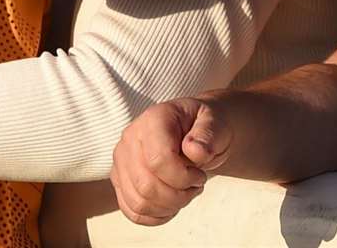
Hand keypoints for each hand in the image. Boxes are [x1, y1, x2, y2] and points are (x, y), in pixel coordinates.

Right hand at [110, 96, 232, 226]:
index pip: (158, 160)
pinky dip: (154, 216)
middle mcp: (131, 137)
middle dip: (178, 196)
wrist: (195, 132)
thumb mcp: (216, 124)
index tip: (199, 175)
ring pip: (138, 202)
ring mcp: (122, 159)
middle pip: (146, 185)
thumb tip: (194, 150)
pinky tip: (171, 205)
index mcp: (154, 119)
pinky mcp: (120, 178)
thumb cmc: (204, 129)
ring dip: (168, 207)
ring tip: (183, 193)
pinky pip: (131, 210)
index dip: (183, 177)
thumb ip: (208, 135)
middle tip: (194, 187)